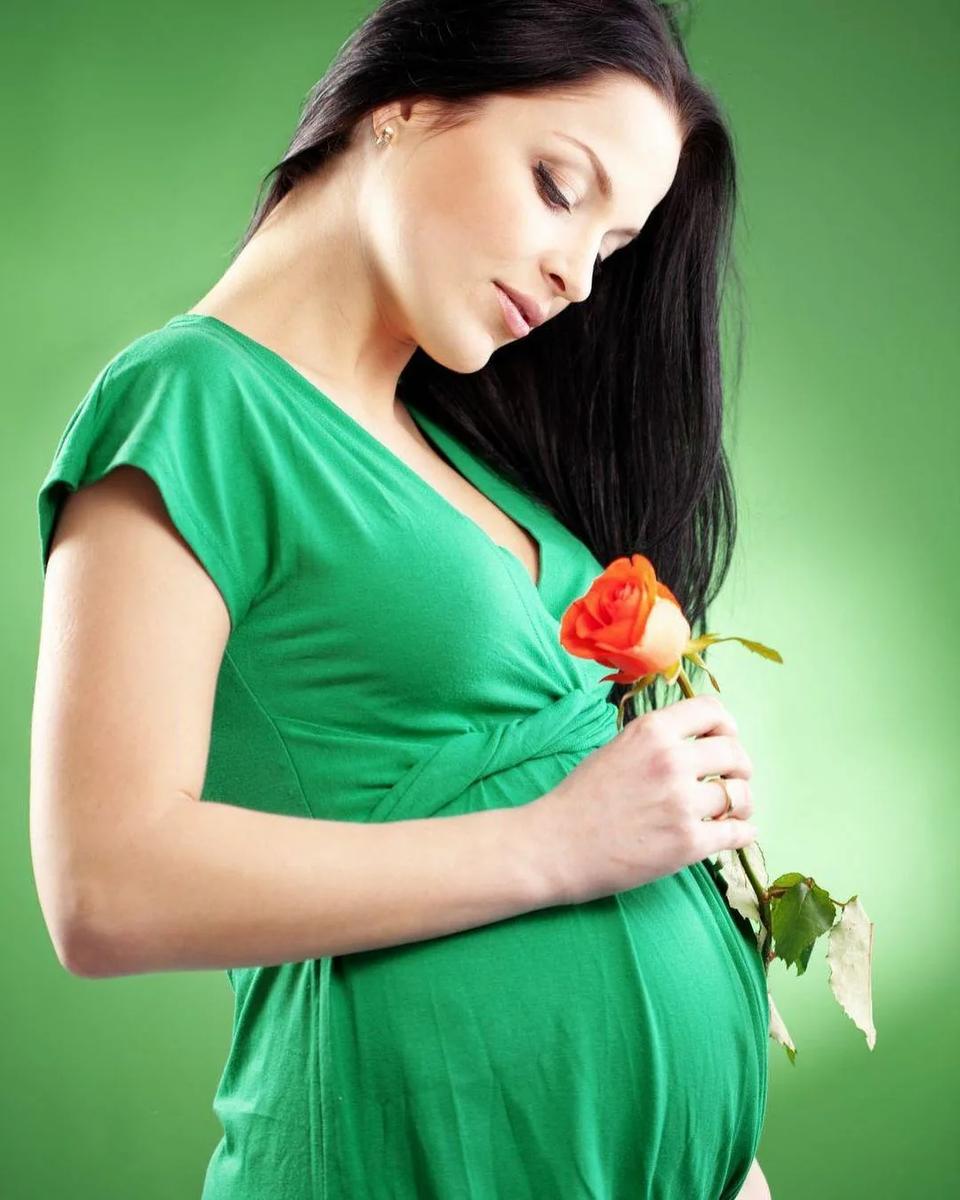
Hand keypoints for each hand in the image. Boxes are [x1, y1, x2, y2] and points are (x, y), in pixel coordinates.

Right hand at [527, 693, 756, 904]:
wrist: (554, 846)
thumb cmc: (579, 799)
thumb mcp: (616, 749)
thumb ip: (657, 742)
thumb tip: (696, 744)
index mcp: (652, 731)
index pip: (713, 710)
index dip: (727, 726)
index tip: (725, 740)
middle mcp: (671, 760)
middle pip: (734, 753)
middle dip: (740, 768)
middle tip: (734, 781)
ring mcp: (681, 803)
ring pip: (740, 795)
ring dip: (742, 803)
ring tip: (734, 812)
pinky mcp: (687, 843)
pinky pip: (738, 833)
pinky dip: (743, 834)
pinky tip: (736, 834)